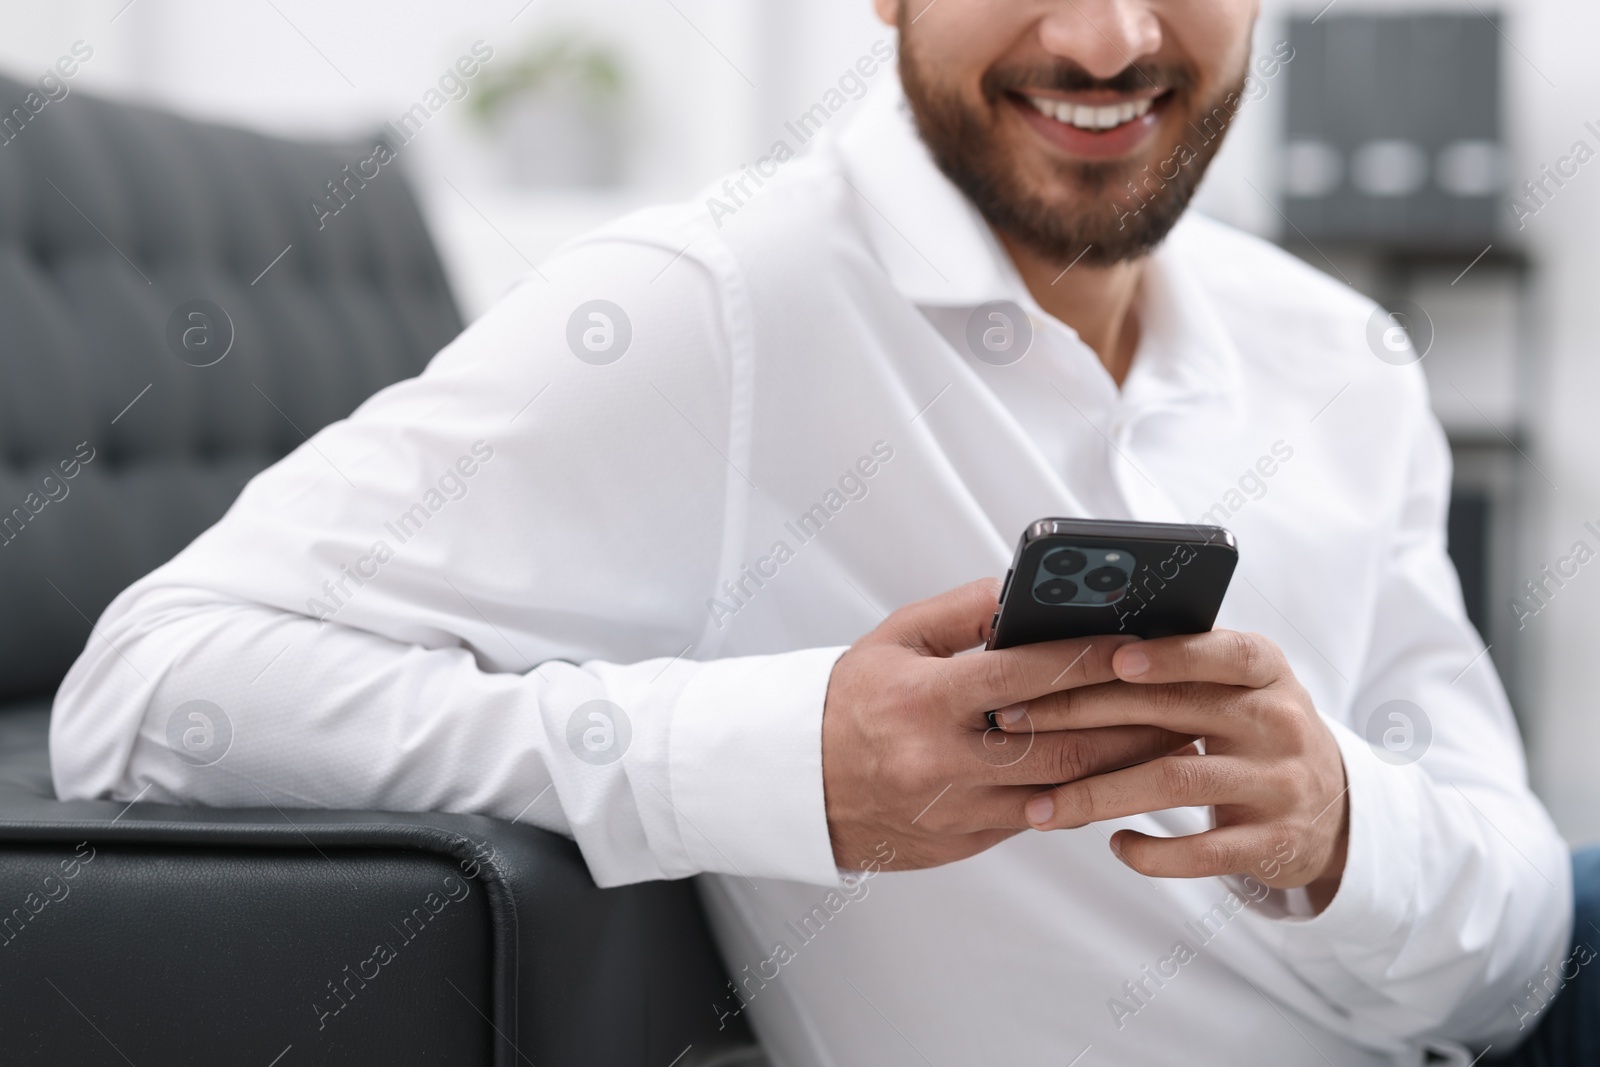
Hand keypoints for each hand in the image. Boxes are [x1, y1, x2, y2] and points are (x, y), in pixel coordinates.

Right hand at [821, 579, 1196, 870]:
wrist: (799, 783)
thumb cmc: (851, 701)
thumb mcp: (895, 639)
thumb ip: (963, 613)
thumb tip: (1028, 593)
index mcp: (924, 700)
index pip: (1021, 675)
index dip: (1085, 658)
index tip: (1136, 642)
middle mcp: (941, 760)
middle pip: (1059, 746)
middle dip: (1129, 723)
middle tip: (1183, 700)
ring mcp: (955, 809)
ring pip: (1060, 792)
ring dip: (1123, 766)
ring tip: (1171, 738)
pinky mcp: (964, 841)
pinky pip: (1039, 818)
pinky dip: (1085, 794)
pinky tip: (1122, 773)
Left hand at [1003, 630, 1348, 903]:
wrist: (1334, 808)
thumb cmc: (1253, 729)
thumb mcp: (1238, 687)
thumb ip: (1180, 666)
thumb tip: (1072, 645)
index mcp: (1266, 671)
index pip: (1225, 653)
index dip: (1173, 655)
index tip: (1115, 657)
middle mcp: (1278, 722)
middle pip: (1173, 715)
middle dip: (1081, 716)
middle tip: (1012, 722)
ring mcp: (1279, 785)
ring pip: (1175, 783)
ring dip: (1096, 795)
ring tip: (1039, 808)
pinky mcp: (1272, 843)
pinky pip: (1202, 852)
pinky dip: (1151, 851)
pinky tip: (1115, 844)